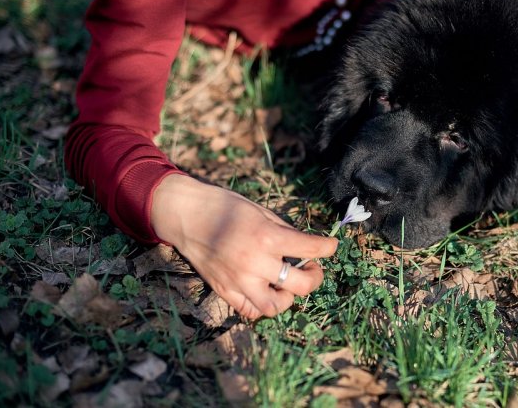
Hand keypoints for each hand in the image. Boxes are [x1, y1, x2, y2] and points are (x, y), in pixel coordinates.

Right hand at [151, 174, 337, 319]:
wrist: (186, 215)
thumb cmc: (224, 206)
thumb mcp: (260, 211)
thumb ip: (283, 230)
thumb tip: (304, 245)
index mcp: (267, 237)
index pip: (309, 248)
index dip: (327, 247)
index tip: (331, 246)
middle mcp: (255, 263)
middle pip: (300, 286)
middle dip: (315, 278)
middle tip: (312, 268)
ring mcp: (239, 281)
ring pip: (275, 307)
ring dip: (289, 297)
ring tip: (288, 284)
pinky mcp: (224, 290)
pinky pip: (250, 310)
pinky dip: (263, 305)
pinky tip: (266, 291)